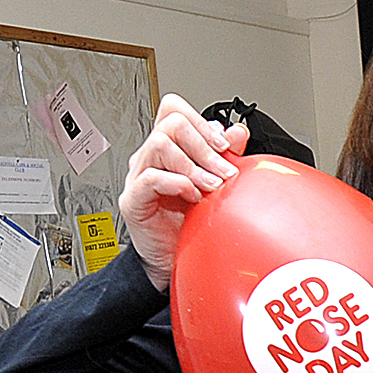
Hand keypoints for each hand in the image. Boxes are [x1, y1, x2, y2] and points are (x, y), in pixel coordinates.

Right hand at [117, 94, 245, 291]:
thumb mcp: (214, 186)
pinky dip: (177, 183)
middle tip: (224, 171)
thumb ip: (224, 156)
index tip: (225, 145)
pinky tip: (193, 197)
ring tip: (210, 187)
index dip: (200, 120)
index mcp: (169, 148)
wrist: (175, 262)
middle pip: (171, 123)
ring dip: (193, 165)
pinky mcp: (134, 199)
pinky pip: (151, 179)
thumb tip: (238, 132)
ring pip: (160, 145)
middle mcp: (151, 157)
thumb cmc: (190, 224)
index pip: (174, 110)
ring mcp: (139, 176)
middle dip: (204, 146)